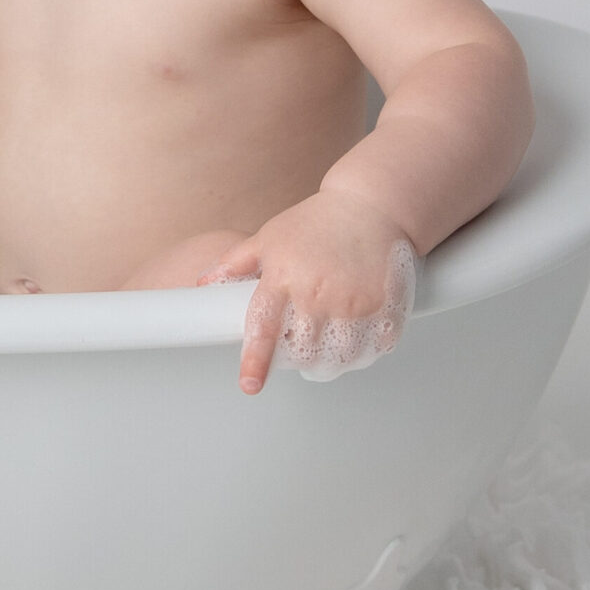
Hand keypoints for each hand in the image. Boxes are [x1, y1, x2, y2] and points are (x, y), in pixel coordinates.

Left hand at [200, 190, 418, 391]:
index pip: (263, 328)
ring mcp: (354, 303)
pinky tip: (357, 340)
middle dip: (298, 361)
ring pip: (340, 359)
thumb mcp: (269, 237)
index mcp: (283, 278)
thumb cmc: (317, 222)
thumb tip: (203, 284)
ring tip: (328, 350)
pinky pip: (375, 349)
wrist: (371, 205)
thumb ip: (235, 264)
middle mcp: (318, 294)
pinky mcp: (386, 307)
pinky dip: (364, 353)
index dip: (256, 360)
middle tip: (299, 352)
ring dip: (332, 362)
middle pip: (304, 353)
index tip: (251, 384)